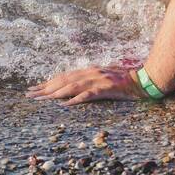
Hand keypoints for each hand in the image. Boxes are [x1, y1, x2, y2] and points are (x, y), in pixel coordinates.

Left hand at [26, 66, 147, 104]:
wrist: (144, 79)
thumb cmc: (126, 80)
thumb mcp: (106, 76)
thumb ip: (92, 79)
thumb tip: (77, 85)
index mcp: (91, 70)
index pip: (65, 75)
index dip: (49, 82)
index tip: (35, 88)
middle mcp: (92, 72)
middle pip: (64, 79)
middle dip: (45, 87)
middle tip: (29, 94)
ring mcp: (98, 80)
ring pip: (72, 85)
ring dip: (55, 93)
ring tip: (41, 99)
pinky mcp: (106, 89)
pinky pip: (88, 94)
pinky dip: (75, 99)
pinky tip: (65, 105)